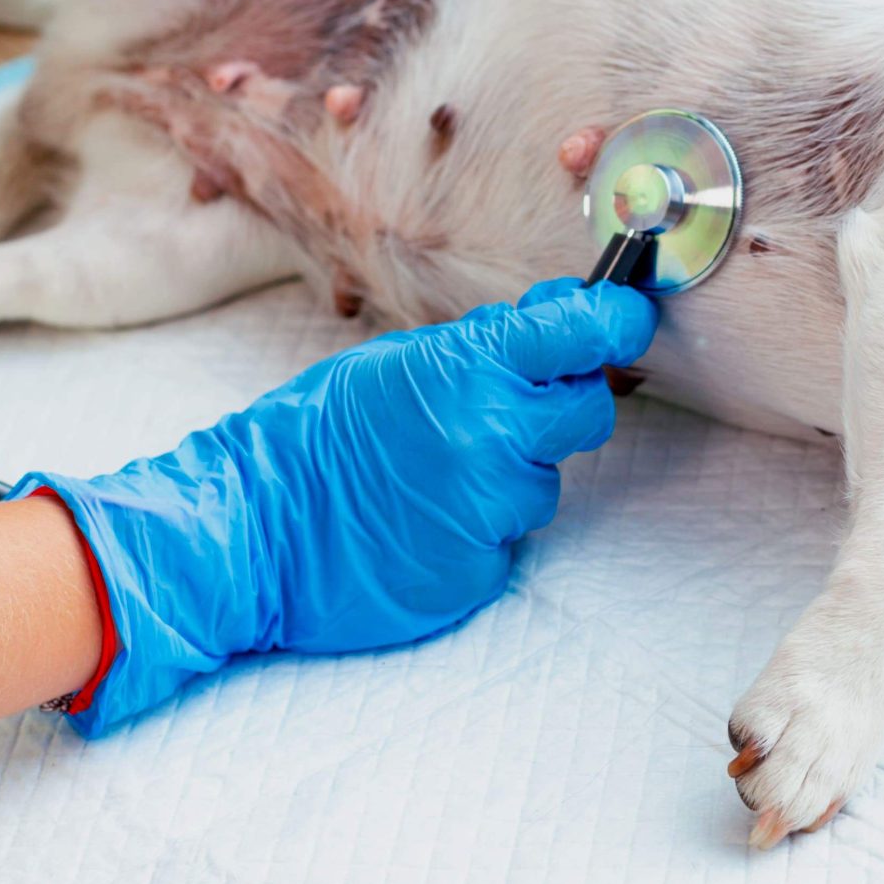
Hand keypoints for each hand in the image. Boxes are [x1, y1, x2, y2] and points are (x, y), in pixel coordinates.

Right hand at [18, 277, 656, 733]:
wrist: (257, 527)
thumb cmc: (323, 435)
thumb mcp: (401, 363)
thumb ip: (488, 347)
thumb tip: (568, 316)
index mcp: (470, 367)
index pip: (583, 331)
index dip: (614, 320)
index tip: (626, 315)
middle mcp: (492, 434)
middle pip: (589, 412)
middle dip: (559, 407)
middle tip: (503, 411)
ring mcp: (489, 507)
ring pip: (545, 482)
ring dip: (508, 476)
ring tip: (435, 477)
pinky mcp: (480, 569)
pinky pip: (509, 539)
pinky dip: (478, 528)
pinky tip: (426, 520)